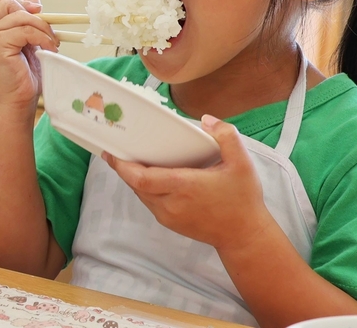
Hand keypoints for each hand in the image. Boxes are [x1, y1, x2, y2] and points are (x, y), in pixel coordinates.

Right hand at [0, 0, 58, 112]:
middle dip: (33, 14)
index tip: (41, 16)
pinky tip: (48, 49)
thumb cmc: (22, 76)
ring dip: (42, 28)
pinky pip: (25, 30)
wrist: (16, 102)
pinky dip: (41, 37)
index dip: (24, 4)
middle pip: (9, 3)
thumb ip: (28, 21)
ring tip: (52, 44)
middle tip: (48, 32)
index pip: (5, 2)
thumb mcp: (28, 42)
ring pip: (20, 16)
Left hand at [103, 115, 273, 250]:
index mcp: (183, 186)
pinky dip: (144, 188)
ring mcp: (168, 216)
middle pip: (135, 184)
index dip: (122, 166)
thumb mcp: (242, 163)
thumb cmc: (243, 198)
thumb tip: (205, 120)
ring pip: (140, 194)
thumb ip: (226, 135)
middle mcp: (171, 203)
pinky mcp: (170, 223)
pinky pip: (149, 202)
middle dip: (123, 168)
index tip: (111, 151)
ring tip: (130, 159)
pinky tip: (148, 175)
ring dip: (133, 178)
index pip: (141, 178)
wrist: (245, 236)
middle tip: (117, 149)